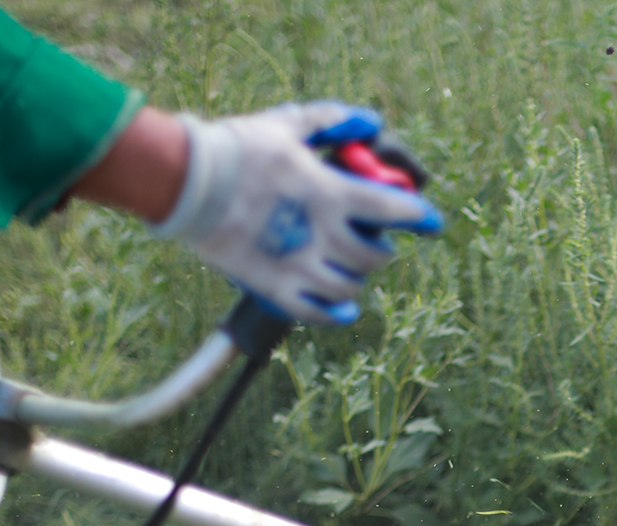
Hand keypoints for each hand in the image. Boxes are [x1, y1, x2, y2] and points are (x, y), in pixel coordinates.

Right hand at [150, 102, 441, 324]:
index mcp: (329, 193)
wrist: (183, 180)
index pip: (391, 210)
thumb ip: (331, 121)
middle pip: (373, 255)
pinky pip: (316, 312)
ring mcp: (297, 265)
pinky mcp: (273, 287)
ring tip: (351, 268)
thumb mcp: (287, 124)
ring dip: (358, 278)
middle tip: (375, 242)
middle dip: (380, 249)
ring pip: (349, 286)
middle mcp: (320, 234)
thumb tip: (370, 121)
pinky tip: (347, 307)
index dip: (419, 217)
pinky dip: (337, 313)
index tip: (432, 222)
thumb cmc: (237, 148)